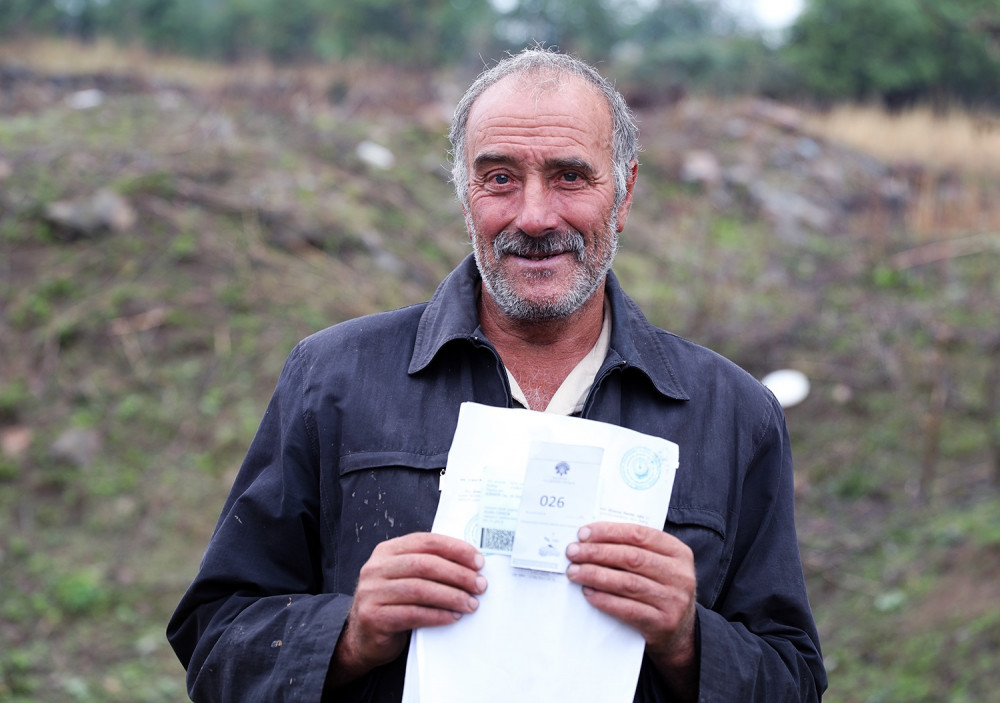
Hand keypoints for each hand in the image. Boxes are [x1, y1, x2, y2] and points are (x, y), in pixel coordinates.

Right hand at [328, 533, 485, 685]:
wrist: (363, 638)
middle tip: (480, 585)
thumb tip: (471, 565)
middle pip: (424, 564)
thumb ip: (428, 566)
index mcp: (387, 550)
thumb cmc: (394, 603)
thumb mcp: (405, 577)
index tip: (478, 562)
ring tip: (471, 604)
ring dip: (451, 596)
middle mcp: (376, 568)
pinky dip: (437, 615)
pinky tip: (453, 617)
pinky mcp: (374, 617)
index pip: (426, 541)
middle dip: (457, 574)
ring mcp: (372, 592)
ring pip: (420, 589)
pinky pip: (413, 614)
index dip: (455, 549)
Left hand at [565, 522, 696, 690]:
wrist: (680, 633)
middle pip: (631, 557)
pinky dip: (605, 600)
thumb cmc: (660, 590)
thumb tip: (590, 540)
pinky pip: (628, 609)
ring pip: (627, 583)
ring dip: (595, 575)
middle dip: (597, 553)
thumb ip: (634, 550)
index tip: (583, 534)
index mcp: (678, 552)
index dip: (609, 532)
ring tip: (574, 572)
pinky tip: (588, 593)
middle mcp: (680, 575)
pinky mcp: (662, 623)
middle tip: (573, 552)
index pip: (640, 535)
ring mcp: (673, 601)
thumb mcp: (659, 565)